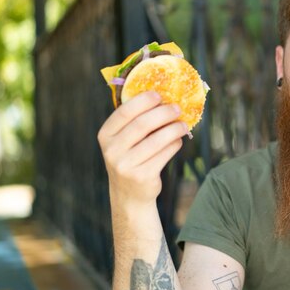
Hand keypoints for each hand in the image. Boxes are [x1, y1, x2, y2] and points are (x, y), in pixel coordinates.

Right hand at [97, 91, 188, 207]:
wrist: (129, 194)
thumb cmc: (131, 158)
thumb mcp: (124, 140)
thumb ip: (135, 121)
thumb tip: (162, 97)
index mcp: (105, 135)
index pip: (124, 112)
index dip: (143, 101)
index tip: (159, 95)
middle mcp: (112, 150)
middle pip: (142, 124)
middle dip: (163, 113)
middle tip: (178, 108)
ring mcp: (126, 165)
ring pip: (157, 140)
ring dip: (174, 129)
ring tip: (183, 125)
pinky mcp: (142, 176)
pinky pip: (164, 154)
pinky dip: (174, 144)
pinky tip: (178, 141)